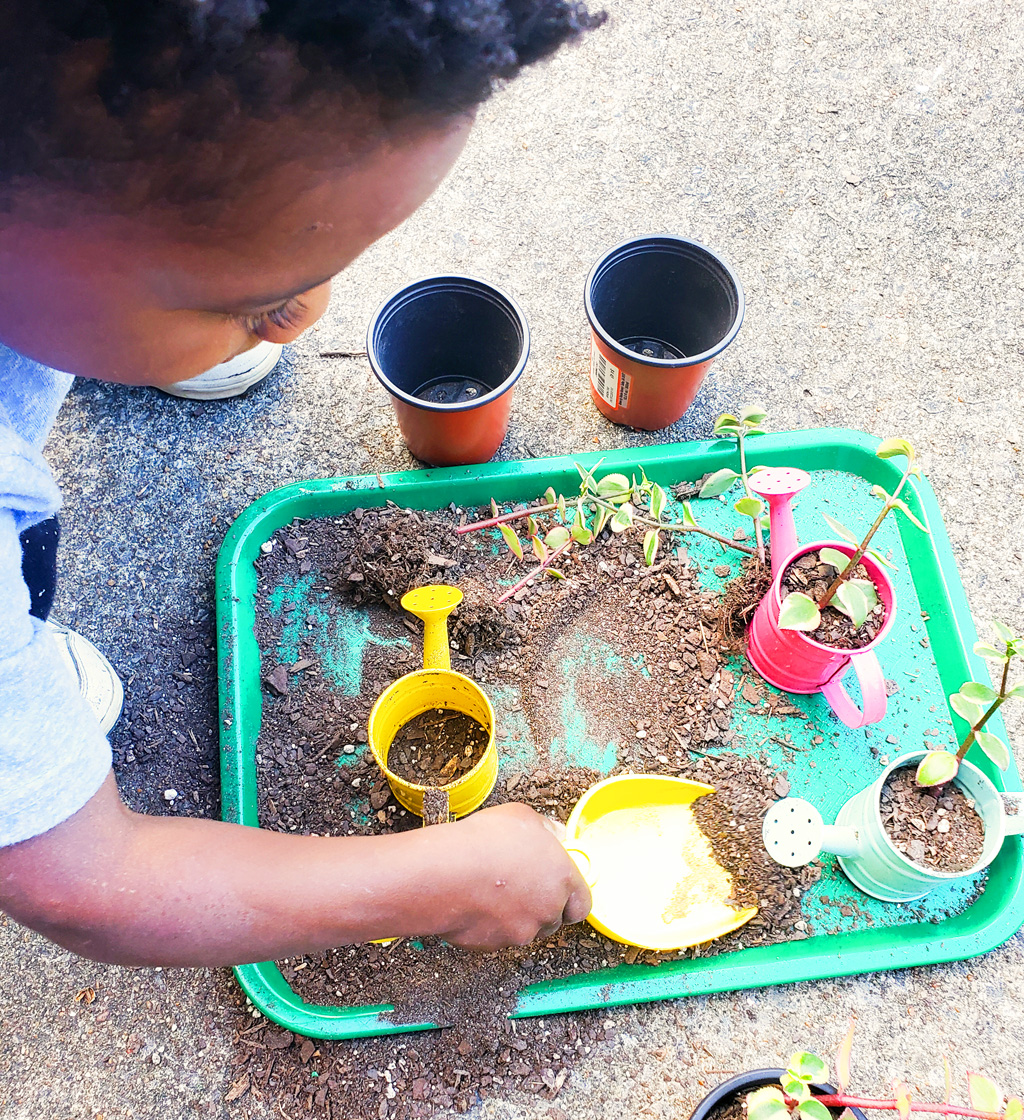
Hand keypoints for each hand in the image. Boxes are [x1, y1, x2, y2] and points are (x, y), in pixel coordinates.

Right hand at [428, 803, 591, 951]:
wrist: (446, 873)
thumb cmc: (484, 841)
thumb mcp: (522, 817)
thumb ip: (545, 828)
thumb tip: (554, 834)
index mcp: (562, 878)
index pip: (582, 904)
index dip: (571, 898)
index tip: (559, 889)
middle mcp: (547, 910)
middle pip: (554, 919)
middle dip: (540, 906)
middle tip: (520, 886)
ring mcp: (521, 931)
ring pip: (525, 930)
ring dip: (516, 916)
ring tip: (493, 891)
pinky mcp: (494, 945)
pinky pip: (498, 937)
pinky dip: (491, 925)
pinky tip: (476, 902)